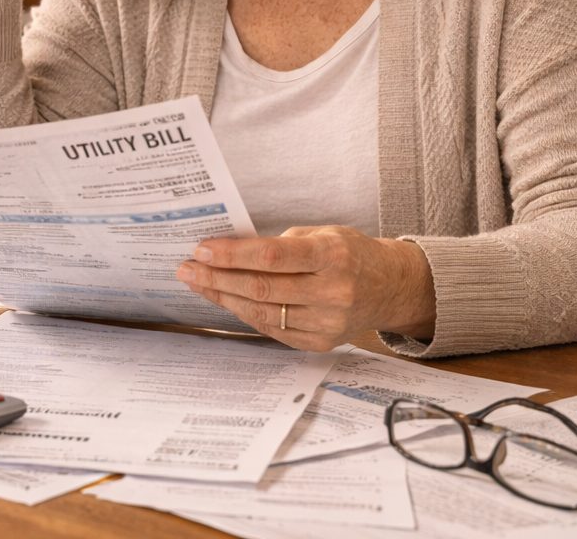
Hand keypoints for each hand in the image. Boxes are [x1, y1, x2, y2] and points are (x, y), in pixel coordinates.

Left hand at [175, 227, 436, 351]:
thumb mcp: (323, 233)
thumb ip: (282, 244)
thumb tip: (230, 250)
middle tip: (187, 268)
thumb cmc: (349, 253)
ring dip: (223, 298)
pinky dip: (244, 313)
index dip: (232, 255)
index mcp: (332, 256)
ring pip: (261, 313)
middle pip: (261, 289)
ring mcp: (326, 323)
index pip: (273, 257)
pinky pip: (271, 329)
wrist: (389, 287)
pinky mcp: (319, 343)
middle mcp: (332, 292)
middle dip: (217, 278)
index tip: (202, 249)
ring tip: (197, 283)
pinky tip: (225, 299)